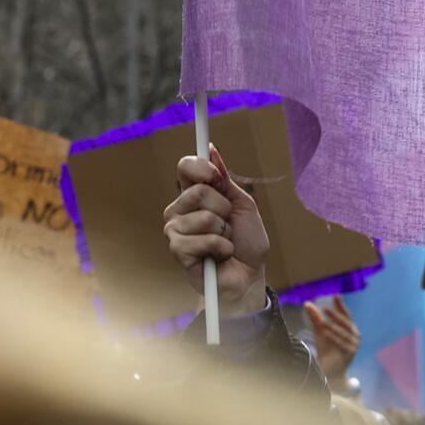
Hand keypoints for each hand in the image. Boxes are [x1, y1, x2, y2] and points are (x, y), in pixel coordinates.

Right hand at [163, 144, 270, 311]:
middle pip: (198, 192)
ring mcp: (175, 230)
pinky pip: (202, 240)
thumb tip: (211, 150)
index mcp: (194, 193)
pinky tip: (219, 256)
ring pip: (203, 217)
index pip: (185, 167)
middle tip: (228, 223)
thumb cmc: (246, 240)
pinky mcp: (177, 251)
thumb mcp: (242, 204)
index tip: (217, 178)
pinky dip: (220, 247)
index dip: (202, 168)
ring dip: (224, 232)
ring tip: (224, 242)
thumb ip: (225, 180)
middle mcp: (180, 209)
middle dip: (224, 208)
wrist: (249, 274)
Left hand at [304, 295, 360, 384]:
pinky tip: (325, 333)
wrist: (330, 370)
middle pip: (345, 323)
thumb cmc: (327, 349)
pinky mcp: (350, 353)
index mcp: (351, 329)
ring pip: (343, 333)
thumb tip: (307, 304)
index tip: (335, 296)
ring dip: (333, 327)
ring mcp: (354, 344)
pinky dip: (333, 337)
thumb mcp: (321, 332)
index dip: (341, 305)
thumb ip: (316, 318)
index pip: (346, 315)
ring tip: (322, 322)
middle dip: (335, 315)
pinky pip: (341, 343)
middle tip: (325, 309)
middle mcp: (355, 335)